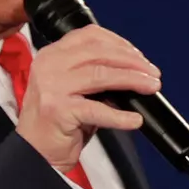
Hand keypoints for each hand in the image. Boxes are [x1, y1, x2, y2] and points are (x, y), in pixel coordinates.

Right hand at [14, 24, 161, 172]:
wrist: (35, 153)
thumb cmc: (58, 123)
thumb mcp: (74, 90)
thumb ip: (96, 75)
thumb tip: (134, 72)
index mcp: (52, 54)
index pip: (90, 36)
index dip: (120, 43)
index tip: (140, 56)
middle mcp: (49, 65)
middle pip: (99, 52)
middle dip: (133, 62)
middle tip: (153, 74)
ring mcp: (52, 87)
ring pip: (102, 75)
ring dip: (132, 80)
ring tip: (151, 87)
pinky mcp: (58, 110)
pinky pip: (98, 110)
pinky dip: (120, 116)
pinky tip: (135, 120)